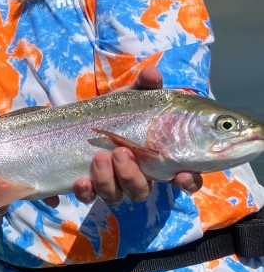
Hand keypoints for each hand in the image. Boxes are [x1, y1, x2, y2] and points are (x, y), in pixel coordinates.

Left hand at [73, 67, 202, 204]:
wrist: (81, 120)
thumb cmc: (118, 112)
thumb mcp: (131, 97)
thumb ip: (144, 87)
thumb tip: (152, 74)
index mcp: (158, 159)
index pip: (184, 178)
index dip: (188, 181)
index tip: (182, 175)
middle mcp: (138, 176)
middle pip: (142, 190)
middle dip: (132, 176)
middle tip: (121, 152)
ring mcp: (112, 184)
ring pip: (116, 196)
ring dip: (108, 180)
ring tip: (100, 156)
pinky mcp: (88, 186)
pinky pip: (89, 197)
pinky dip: (86, 192)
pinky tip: (81, 181)